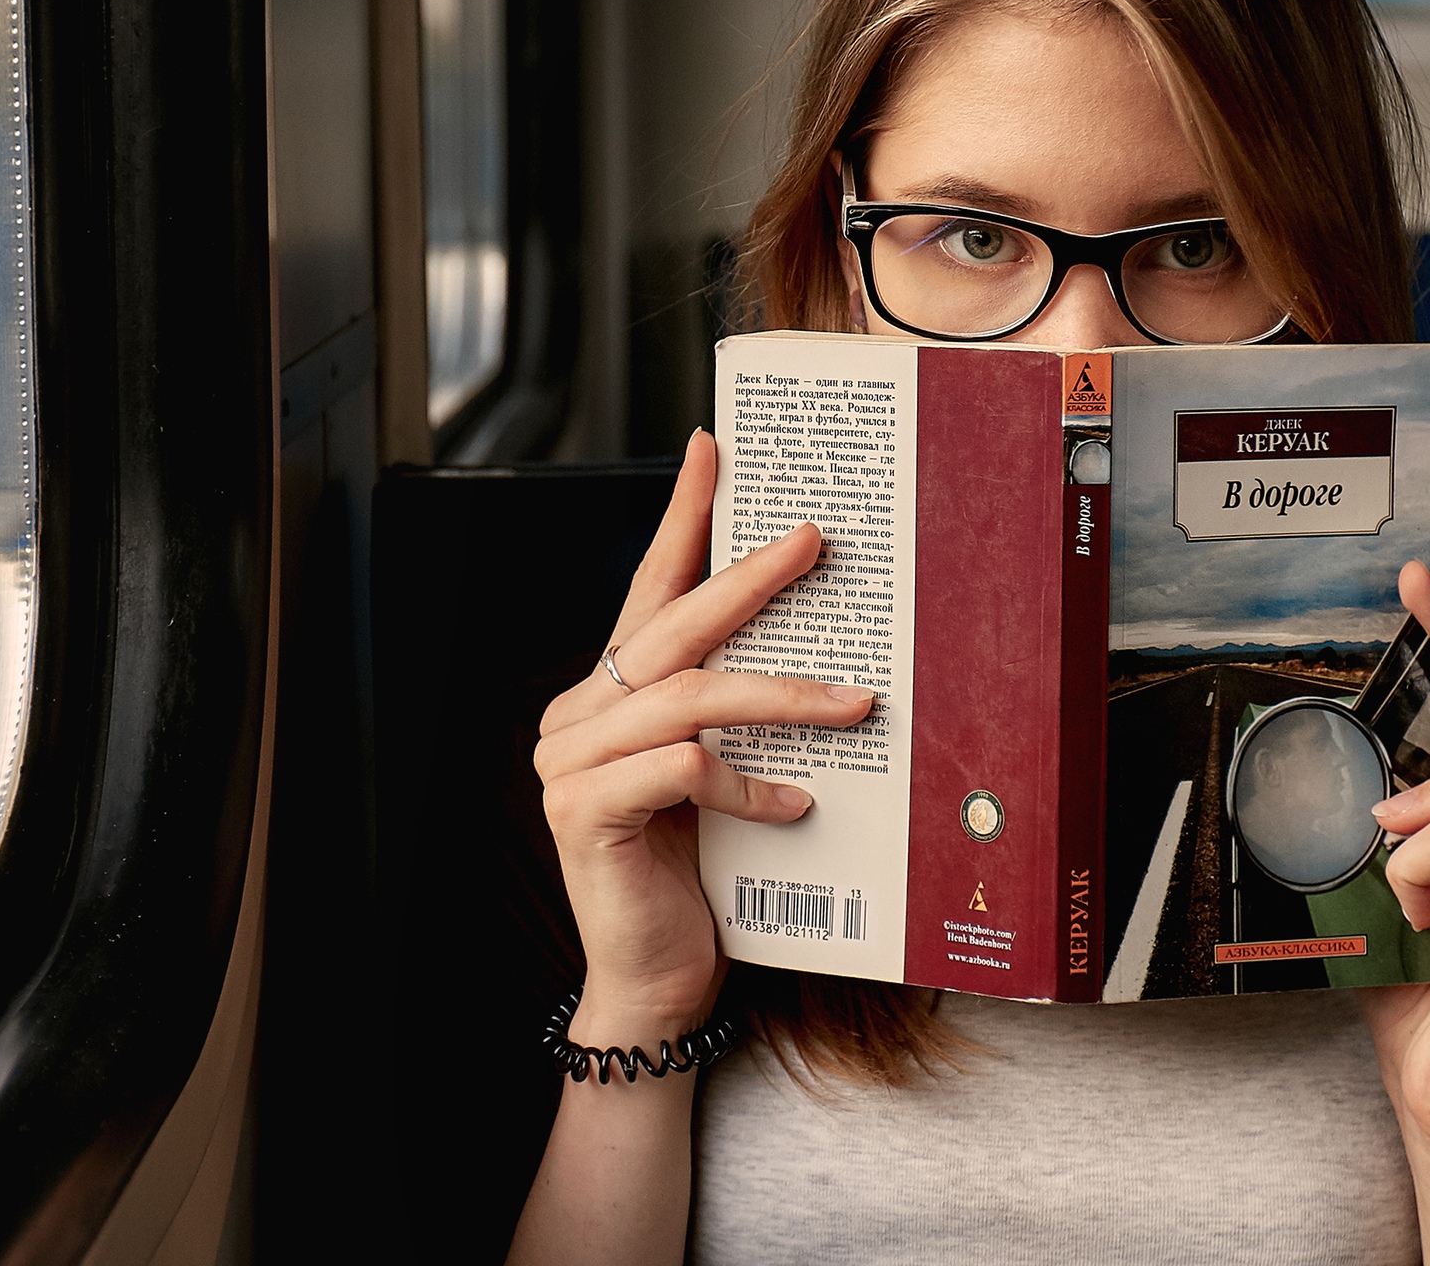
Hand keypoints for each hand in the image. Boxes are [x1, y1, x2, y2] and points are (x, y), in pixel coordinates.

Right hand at [534, 431, 874, 1038]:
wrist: (655, 981)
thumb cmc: (697, 877)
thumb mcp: (719, 777)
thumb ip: (730, 713)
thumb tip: (820, 643)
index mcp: (607, 695)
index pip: (649, 590)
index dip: (682, 518)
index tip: (714, 448)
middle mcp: (576, 716)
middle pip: (669, 627)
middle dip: (746, 576)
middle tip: (814, 540)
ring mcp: (570, 764)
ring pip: (687, 697)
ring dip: (782, 694)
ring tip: (858, 702)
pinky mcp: (585, 813)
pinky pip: (684, 770)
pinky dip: (750, 783)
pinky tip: (797, 805)